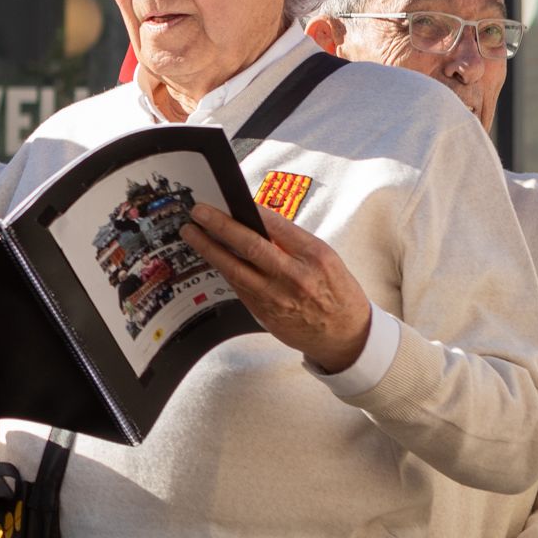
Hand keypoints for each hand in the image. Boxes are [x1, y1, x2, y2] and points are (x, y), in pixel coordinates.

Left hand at [183, 204, 373, 376]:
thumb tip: (258, 222)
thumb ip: (293, 243)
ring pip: (235, 268)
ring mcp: (277, 297)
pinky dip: (222, 269)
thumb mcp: (326, 260)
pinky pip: (237, 286)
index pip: (276, 225)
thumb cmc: (337, 293)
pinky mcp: (264, 312)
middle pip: (249, 245)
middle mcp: (295, 276)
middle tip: (199, 212)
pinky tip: (210, 256)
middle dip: (220, 225)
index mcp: (315, 256)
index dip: (249, 211)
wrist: (345, 336)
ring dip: (209, 248)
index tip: (230, 200)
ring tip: (192, 233)